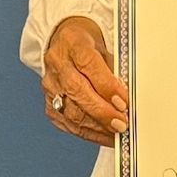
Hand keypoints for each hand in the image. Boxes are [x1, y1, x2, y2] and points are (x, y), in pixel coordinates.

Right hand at [41, 16, 128, 146]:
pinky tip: (103, 135)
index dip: (107, 86)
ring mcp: (50, 84)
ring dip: (97, 126)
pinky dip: (88, 132)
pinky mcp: (48, 102)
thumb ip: (115, 69)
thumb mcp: (106, 45)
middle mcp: (57, 63)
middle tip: (122, 123)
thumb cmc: (89, 44)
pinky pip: (67, 122)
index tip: (124, 102)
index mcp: (73, 42)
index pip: (89, 64)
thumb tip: (128, 96)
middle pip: (77, 91)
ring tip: (116, 132)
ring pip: (71, 111)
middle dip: (102, 111)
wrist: (64, 45)